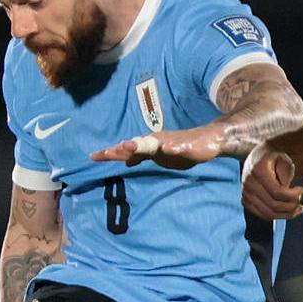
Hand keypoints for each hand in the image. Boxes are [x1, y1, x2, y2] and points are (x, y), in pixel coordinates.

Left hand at [90, 125, 222, 169]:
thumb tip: (125, 162)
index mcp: (149, 146)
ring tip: (127, 146)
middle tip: (104, 152)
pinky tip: (166, 148)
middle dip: (120, 149)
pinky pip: (177, 147)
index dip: (111, 153)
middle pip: (135, 146)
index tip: (93, 156)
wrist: (209, 139)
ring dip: (140, 145)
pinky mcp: (185, 146)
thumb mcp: (159, 156)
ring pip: (153, 144)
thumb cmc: (182, 148)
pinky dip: (171, 147)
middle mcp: (156, 142)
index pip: (126, 150)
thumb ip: (142, 157)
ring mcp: (170, 143)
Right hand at [242, 143, 302, 219]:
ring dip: (286, 214)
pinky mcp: (245, 201)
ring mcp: (245, 194)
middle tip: (300, 203)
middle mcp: (248, 183)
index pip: (277, 192)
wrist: (256, 157)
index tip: (302, 190)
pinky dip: (277, 216)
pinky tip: (287, 211)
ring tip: (298, 210)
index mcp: (258, 171)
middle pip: (273, 205)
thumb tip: (286, 188)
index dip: (292, 195)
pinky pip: (263, 215)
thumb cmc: (273, 156)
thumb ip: (285, 171)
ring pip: (268, 213)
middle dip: (291, 206)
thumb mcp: (283, 158)